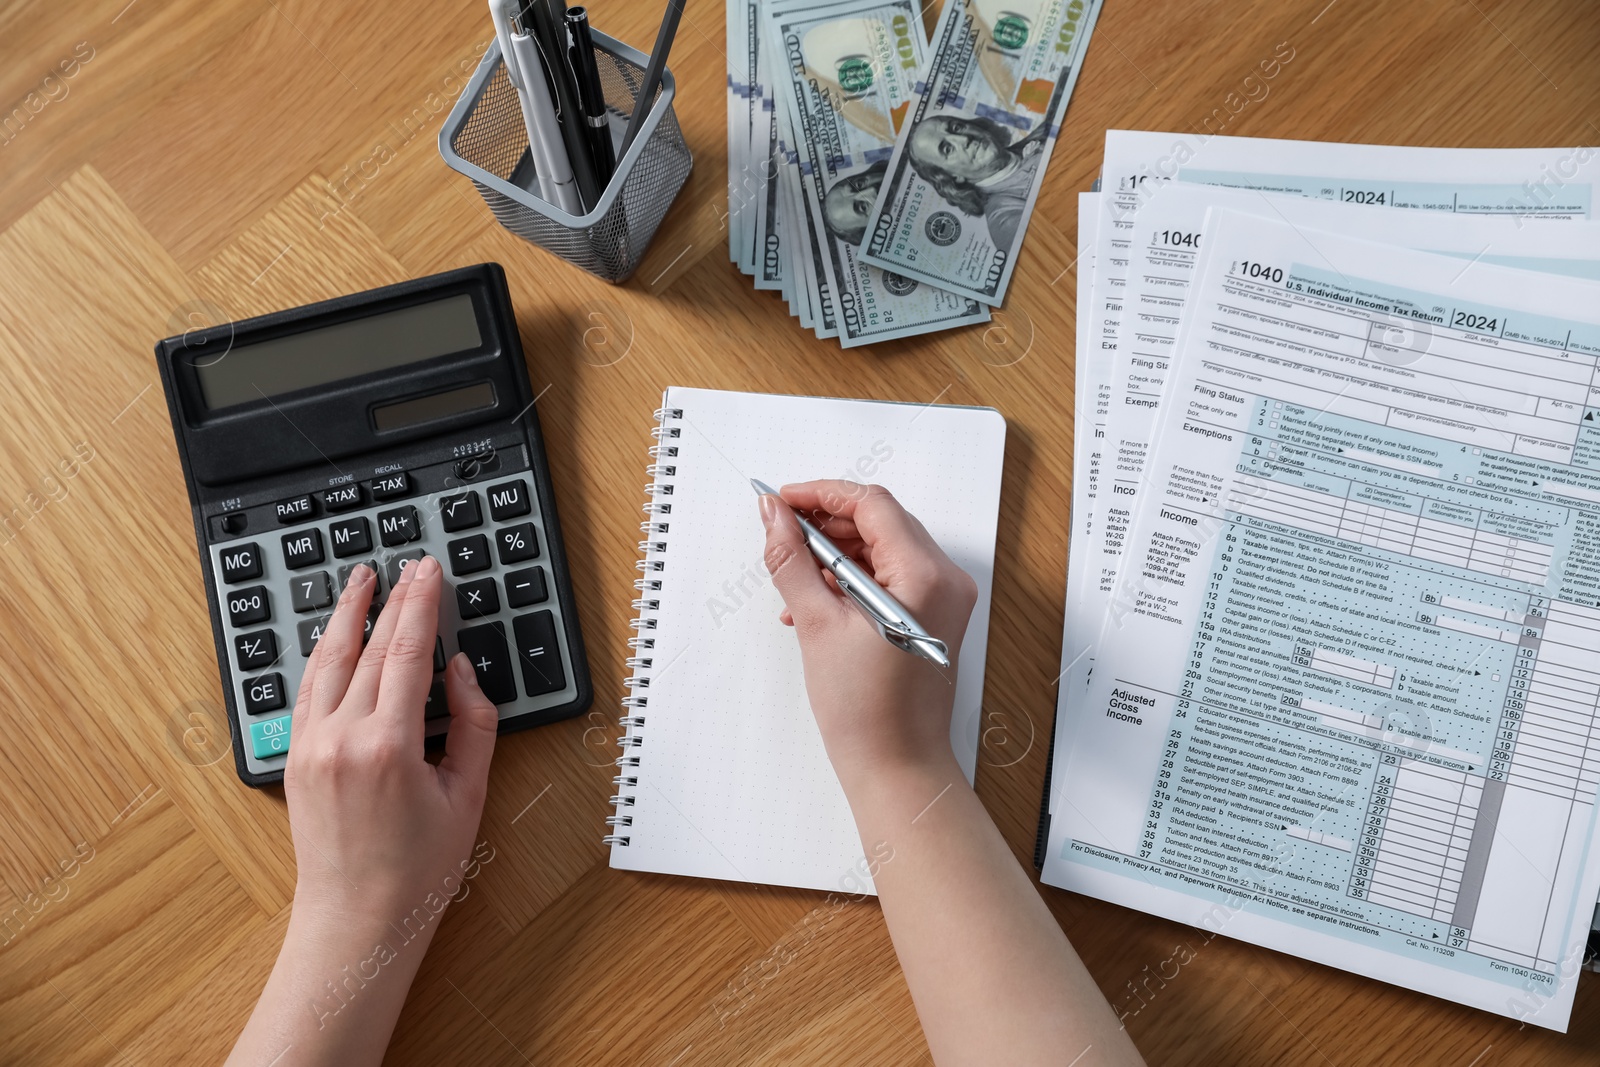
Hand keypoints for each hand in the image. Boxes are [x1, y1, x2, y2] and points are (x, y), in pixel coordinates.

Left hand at [285, 556, 498, 923]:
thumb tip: (461, 671)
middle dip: (391, 600)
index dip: (421, 605)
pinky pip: (308, 691)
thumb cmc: (418, 869)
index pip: (407, 653)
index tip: (430, 571)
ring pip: (326, 661)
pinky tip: (334, 635)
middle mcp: (341, 739)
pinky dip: (323, 654)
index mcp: (388, 746)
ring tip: (360, 579)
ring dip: (345, 615)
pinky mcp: (295, 759)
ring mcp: (310, 747)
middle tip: (408, 565)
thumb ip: (472, 724)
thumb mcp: (467, 795)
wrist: (357, 920)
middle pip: (368, 648)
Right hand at [758, 481, 977, 787]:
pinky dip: (853, 577)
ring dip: (837, 552)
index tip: (783, 501)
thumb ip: (792, 560)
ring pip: (884, 547)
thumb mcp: (816, 624)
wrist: (897, 766)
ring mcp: (944, 599)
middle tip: (783, 531)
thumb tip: (775, 517)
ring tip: (796, 574)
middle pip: (881, 521)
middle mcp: (945, 580)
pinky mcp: (934, 616)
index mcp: (924, 576)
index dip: (822, 495)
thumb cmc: (867, 711)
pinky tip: (815, 599)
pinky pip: (892, 575)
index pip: (872, 505)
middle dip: (828, 522)